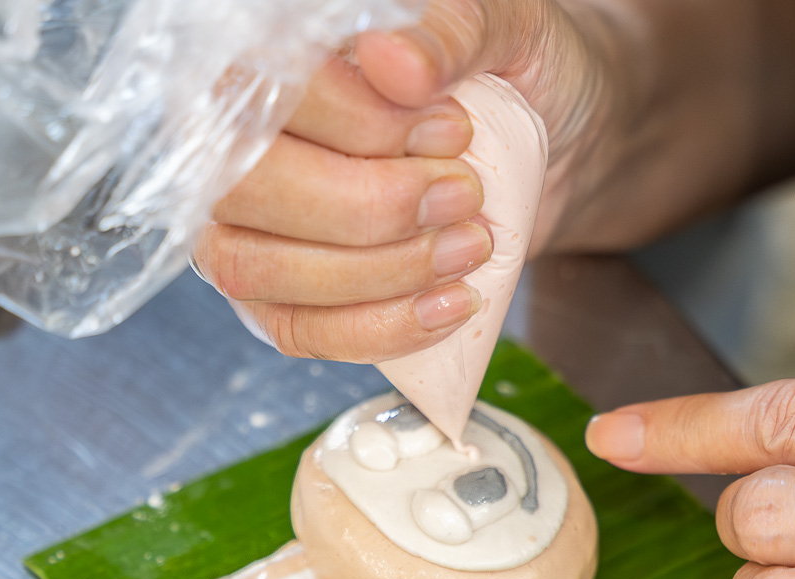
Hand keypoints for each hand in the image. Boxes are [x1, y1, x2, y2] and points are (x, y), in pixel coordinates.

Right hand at [193, 0, 619, 361]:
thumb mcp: (505, 30)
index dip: (360, 125)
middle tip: (464, 196)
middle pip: (247, 188)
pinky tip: (451, 303)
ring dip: (378, 273)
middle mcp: (242, 142)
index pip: (268, 95)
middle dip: (369, 208)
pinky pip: (299, 331)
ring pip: (259, 268)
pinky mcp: (282, 297)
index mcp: (277, 59)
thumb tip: (391, 60)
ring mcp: (248, 225)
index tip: (452, 130)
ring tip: (471, 247)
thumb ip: (451, 31)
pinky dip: (381, 328)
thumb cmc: (512, 77)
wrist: (552, 147)